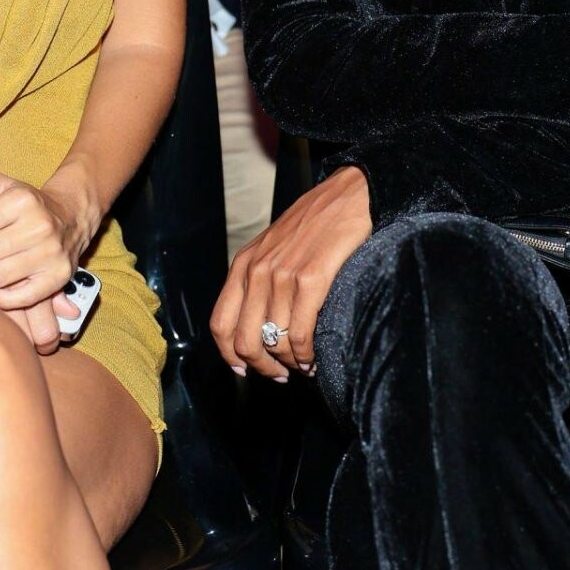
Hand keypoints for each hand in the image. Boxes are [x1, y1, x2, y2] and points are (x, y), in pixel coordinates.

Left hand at [210, 165, 372, 378]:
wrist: (349, 194)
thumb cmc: (314, 224)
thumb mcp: (273, 248)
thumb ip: (260, 279)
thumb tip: (258, 325)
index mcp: (243, 266)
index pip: (220, 325)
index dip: (231, 356)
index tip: (247, 370)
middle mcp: (256, 271)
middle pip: (244, 341)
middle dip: (262, 367)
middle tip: (281, 375)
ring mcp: (282, 275)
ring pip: (274, 341)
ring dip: (290, 363)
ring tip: (305, 365)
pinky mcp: (311, 278)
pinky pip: (300, 333)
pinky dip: (306, 354)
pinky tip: (315, 356)